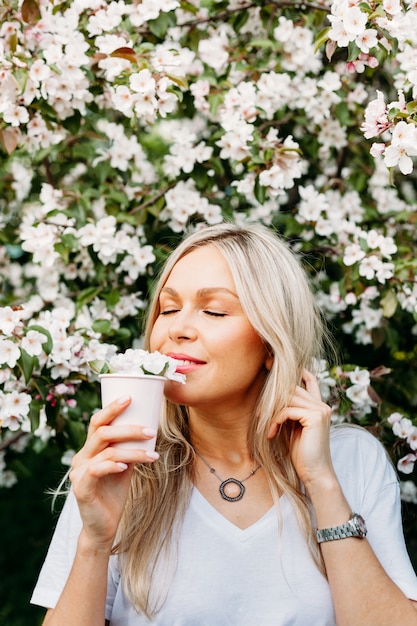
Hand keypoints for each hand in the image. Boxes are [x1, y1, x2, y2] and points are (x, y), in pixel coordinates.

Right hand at [69, 396, 158, 551]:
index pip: (97, 422)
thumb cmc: (114, 493)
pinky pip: (97, 470)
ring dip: (132, 450)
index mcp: (90, 449)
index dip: (112, 408)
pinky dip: (113, 465)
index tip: (130, 397)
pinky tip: (126, 466)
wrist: (104, 527)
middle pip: (101, 432)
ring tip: (152, 454)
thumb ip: (128, 448)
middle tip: (151, 430)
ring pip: (106, 450)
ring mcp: (78, 472)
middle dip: (128, 428)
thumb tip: (147, 427)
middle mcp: (81, 457)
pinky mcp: (81, 488)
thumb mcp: (124, 466)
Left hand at [267, 369, 335, 491]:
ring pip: (288, 398)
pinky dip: (275, 421)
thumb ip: (289, 410)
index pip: (309, 378)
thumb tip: (273, 394)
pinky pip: (287, 410)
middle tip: (258, 408)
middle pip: (292, 387)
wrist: (315, 474)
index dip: (295, 369)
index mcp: (318, 405)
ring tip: (264, 425)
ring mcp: (320, 410)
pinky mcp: (315, 417)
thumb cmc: (302, 453)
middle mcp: (322, 404)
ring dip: (271, 412)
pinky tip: (271, 434)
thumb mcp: (293, 427)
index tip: (272, 363)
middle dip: (273, 395)